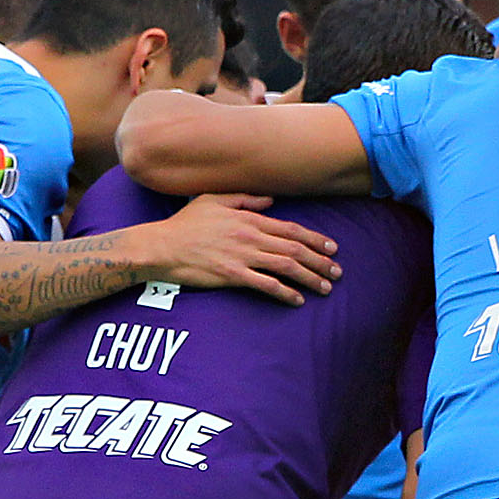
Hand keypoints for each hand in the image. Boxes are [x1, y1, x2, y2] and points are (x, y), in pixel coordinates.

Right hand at [133, 195, 340, 303]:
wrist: (161, 246)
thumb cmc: (186, 223)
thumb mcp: (214, 200)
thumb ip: (245, 198)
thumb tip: (271, 200)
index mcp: (249, 219)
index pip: (291, 229)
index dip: (315, 239)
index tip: (333, 248)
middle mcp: (250, 236)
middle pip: (294, 248)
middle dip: (320, 261)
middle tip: (338, 272)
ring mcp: (242, 256)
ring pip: (285, 267)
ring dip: (309, 278)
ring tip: (325, 288)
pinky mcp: (232, 275)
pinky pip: (265, 285)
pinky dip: (285, 293)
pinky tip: (297, 300)